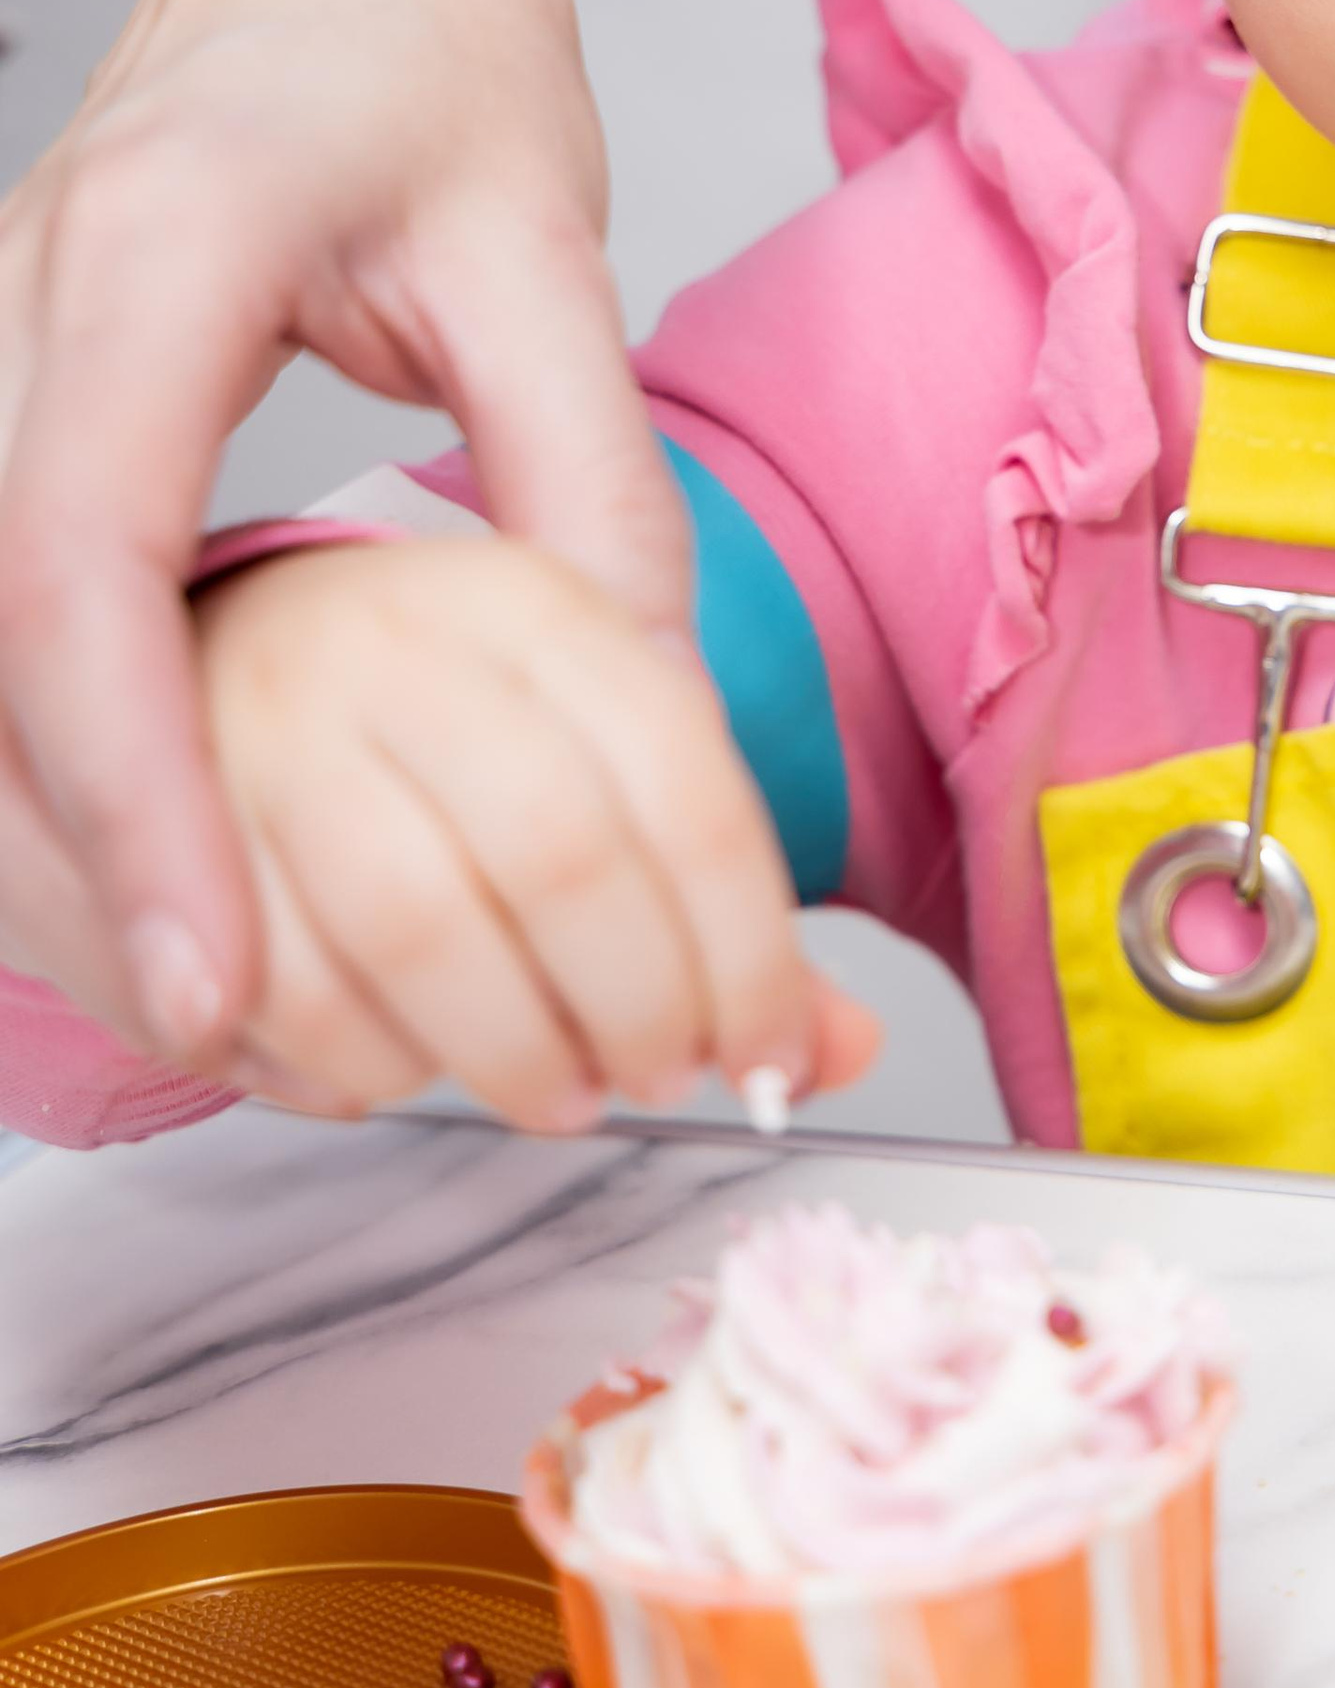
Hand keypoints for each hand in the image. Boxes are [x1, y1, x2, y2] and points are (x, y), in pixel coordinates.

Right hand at [0, 0, 980, 1068]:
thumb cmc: (430, 30)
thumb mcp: (540, 242)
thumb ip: (579, 472)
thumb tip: (641, 700)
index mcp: (145, 266)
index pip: (83, 577)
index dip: (138, 801)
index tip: (213, 978)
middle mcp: (24, 314)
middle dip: (91, 858)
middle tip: (232, 1037)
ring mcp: (2, 352)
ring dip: (75, 815)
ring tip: (218, 981)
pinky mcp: (30, 391)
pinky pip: (21, 599)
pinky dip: (87, 733)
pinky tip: (184, 836)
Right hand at [196, 538, 878, 1128]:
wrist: (169, 641)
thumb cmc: (408, 706)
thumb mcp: (582, 724)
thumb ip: (709, 875)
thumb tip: (838, 1047)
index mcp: (524, 597)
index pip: (684, 784)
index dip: (750, 955)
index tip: (775, 1054)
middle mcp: (388, 636)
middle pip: (563, 860)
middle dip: (639, 1013)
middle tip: (664, 1076)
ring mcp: (254, 723)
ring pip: (421, 934)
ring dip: (512, 1059)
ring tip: (555, 1090)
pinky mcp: (143, 825)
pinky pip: (282, 995)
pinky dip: (368, 1072)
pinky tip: (410, 1069)